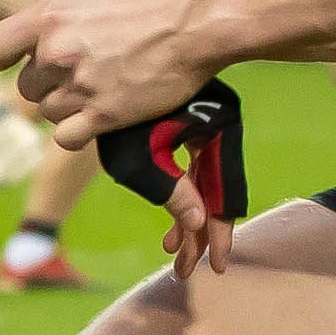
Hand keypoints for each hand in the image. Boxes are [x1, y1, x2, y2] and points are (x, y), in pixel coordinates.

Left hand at [0, 0, 222, 140]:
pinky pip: (67, 137)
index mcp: (51, 16)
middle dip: (47, 81)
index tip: (16, 59)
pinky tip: (96, 118)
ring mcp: (81, 87)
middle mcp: (58, 54)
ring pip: (47, 112)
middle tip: (77, 73)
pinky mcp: (105, 116)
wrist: (202, 21)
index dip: (2, 57)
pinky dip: (77, 132)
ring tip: (94, 93)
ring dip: (65, 107)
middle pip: (26, 86)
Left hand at [94, 83, 249, 280]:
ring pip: (203, 187)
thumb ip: (170, 192)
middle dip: (199, 235)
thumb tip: (197, 226)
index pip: (223, 195)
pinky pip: (194, 172)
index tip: (217, 266)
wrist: (111, 65)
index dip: (219, 234)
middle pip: (214, 194)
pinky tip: (171, 227)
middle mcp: (218, 132)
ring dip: (188, 220)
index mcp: (217, 133)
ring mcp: (205, 131)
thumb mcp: (141, 158)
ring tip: (172, 250)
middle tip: (185, 269)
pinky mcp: (190, 130)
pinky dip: (182, 198)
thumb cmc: (122, 113)